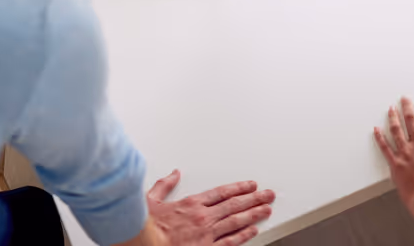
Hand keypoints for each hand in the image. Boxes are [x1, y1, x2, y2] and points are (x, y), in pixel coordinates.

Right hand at [147, 170, 273, 245]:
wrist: (145, 244)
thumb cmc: (147, 227)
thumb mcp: (151, 200)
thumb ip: (165, 185)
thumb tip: (174, 173)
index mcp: (191, 204)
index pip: (222, 192)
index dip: (239, 188)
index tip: (250, 185)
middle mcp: (203, 217)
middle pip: (234, 205)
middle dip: (254, 199)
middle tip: (268, 195)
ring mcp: (206, 234)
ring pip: (236, 221)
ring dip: (253, 214)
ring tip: (266, 209)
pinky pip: (229, 242)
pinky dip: (243, 235)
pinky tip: (253, 230)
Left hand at [374, 98, 413, 221]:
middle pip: (412, 121)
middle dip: (407, 107)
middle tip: (404, 99)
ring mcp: (406, 154)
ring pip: (397, 130)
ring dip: (393, 117)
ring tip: (391, 108)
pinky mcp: (395, 164)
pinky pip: (385, 148)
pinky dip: (379, 138)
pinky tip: (376, 130)